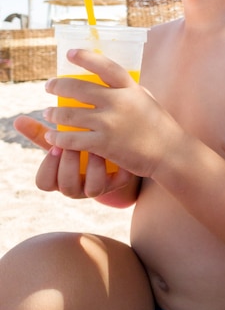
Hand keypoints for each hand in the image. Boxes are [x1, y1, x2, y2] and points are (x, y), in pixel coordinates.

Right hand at [14, 114, 135, 199]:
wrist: (117, 150)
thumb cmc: (81, 144)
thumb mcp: (63, 139)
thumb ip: (42, 132)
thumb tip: (18, 119)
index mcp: (60, 177)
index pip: (44, 182)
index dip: (48, 166)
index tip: (55, 145)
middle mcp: (78, 187)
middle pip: (66, 186)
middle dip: (69, 164)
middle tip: (75, 143)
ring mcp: (99, 187)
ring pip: (92, 189)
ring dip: (93, 167)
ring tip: (96, 147)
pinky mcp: (120, 181)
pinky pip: (118, 182)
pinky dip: (116, 167)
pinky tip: (116, 149)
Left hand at [42, 48, 176, 179]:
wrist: (169, 152)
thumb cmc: (159, 125)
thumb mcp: (146, 99)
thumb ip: (128, 90)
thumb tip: (108, 80)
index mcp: (130, 87)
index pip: (105, 66)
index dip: (85, 57)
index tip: (70, 53)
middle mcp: (119, 101)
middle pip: (79, 88)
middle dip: (59, 85)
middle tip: (49, 85)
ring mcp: (110, 123)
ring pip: (71, 113)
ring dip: (54, 112)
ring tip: (48, 112)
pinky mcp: (104, 144)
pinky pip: (73, 139)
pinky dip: (59, 137)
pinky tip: (52, 136)